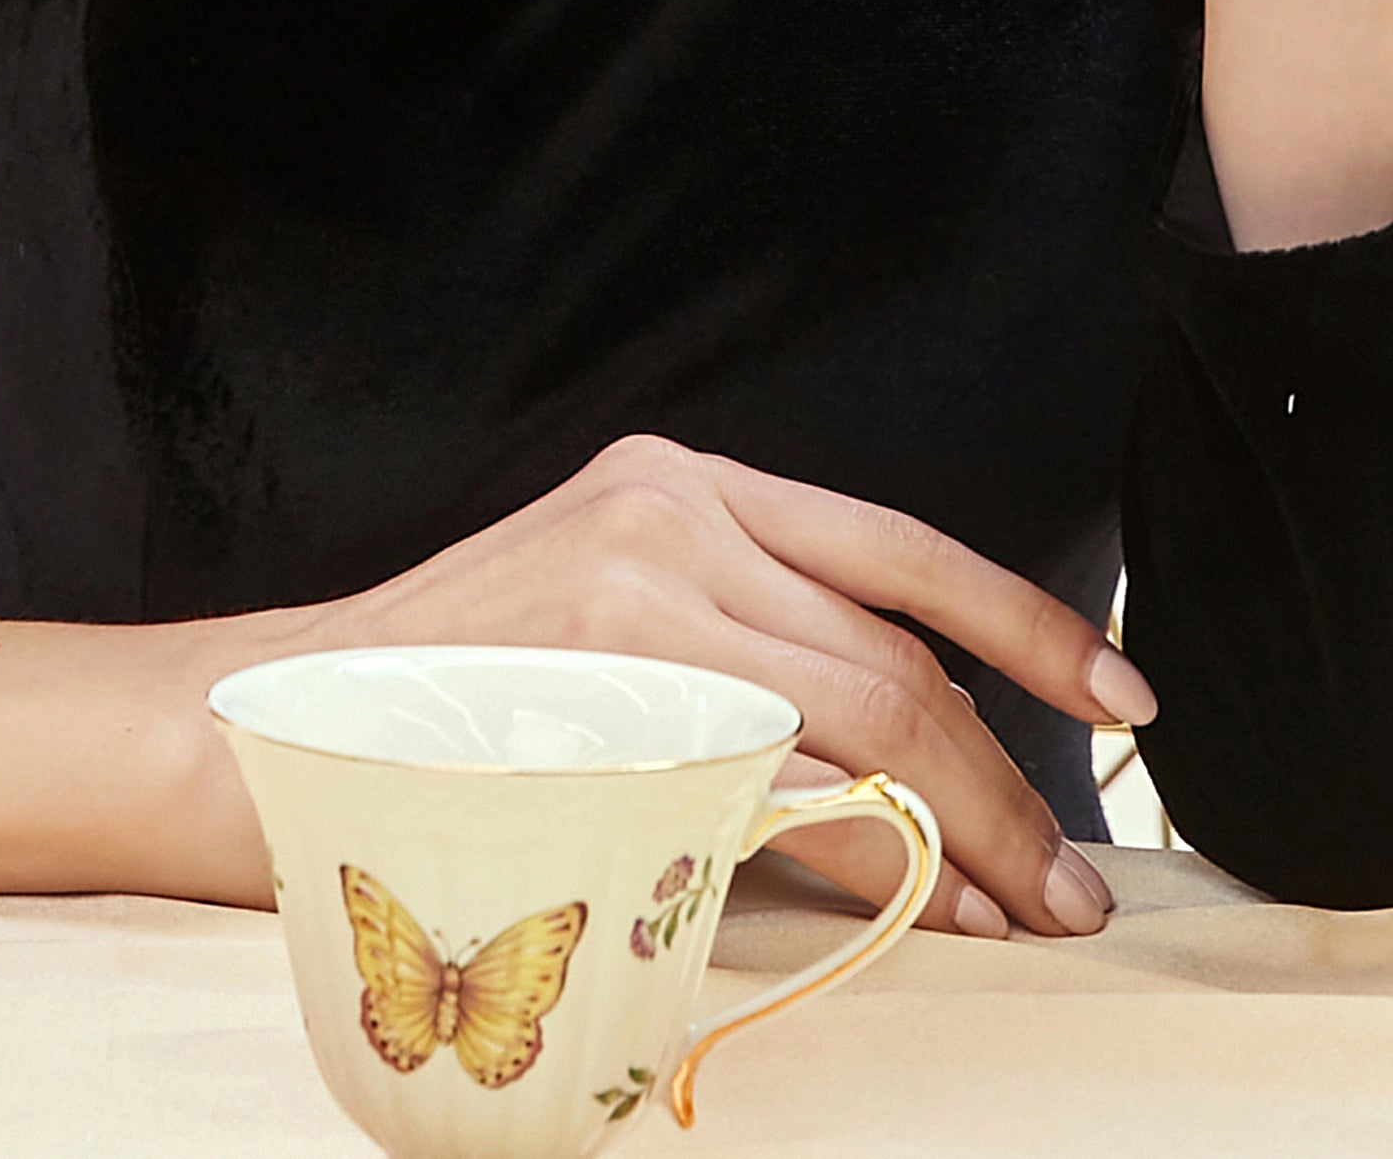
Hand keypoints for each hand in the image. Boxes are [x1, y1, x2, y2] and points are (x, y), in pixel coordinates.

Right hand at [256, 434, 1144, 939]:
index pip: (898, 548)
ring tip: (1015, 909)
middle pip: (892, 653)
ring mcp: (632, 606)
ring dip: (959, 832)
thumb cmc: (454, 696)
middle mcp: (669, 518)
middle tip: (1070, 878)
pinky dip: (863, 857)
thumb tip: (923, 759)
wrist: (271, 729)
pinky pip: (772, 791)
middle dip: (1006, 774)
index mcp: (682, 482)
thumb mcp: (608, 613)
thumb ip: (745, 641)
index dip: (1027, 625)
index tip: (1121, 698)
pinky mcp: (597, 704)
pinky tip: (908, 906)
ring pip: (857, 723)